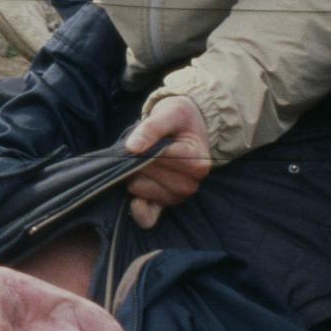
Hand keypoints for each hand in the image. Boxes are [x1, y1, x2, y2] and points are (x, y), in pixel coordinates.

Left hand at [123, 96, 213, 226]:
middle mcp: (190, 184)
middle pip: (146, 173)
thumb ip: (152, 127)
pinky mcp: (164, 205)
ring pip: (139, 188)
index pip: (157, 157)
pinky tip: (134, 197)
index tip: (146, 134)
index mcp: (197, 163)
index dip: (144, 144)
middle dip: (138, 158)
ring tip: (146, 160)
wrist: (187, 128)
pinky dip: (138, 209)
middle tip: (146, 146)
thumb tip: (133, 148)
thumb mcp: (170, 113)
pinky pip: (147, 218)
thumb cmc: (179, 119)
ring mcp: (177, 197)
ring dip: (135, 173)